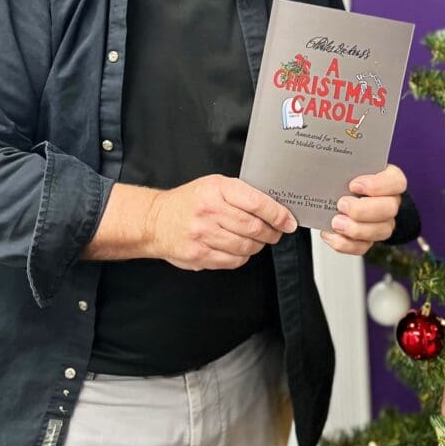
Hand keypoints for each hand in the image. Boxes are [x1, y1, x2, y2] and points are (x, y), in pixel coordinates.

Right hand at [149, 175, 296, 269]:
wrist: (155, 221)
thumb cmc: (188, 202)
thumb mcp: (213, 185)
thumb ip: (241, 194)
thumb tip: (274, 209)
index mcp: (216, 189)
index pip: (257, 202)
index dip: (278, 214)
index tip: (289, 221)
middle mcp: (209, 211)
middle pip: (254, 227)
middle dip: (272, 232)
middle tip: (276, 232)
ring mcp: (203, 235)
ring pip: (246, 246)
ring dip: (258, 245)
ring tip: (257, 240)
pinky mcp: (199, 255)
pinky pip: (234, 260)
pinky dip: (243, 256)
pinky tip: (239, 248)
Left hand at [320, 163, 405, 255]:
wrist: (336, 193)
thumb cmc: (345, 177)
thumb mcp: (346, 165)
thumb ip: (342, 164)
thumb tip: (327, 159)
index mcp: (389, 179)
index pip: (397, 182)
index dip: (377, 185)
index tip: (353, 185)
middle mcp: (390, 202)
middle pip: (390, 209)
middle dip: (363, 209)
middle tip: (341, 204)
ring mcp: (382, 223)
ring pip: (381, 231)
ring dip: (356, 229)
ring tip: (335, 222)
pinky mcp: (369, 239)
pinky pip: (363, 247)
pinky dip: (345, 243)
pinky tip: (330, 233)